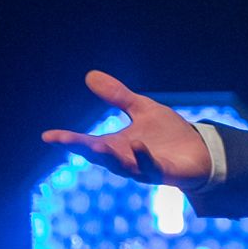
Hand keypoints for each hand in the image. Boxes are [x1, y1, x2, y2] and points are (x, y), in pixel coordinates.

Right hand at [40, 71, 211, 188]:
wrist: (200, 151)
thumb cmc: (168, 134)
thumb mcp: (141, 109)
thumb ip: (117, 96)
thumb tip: (90, 75)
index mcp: (117, 145)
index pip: (87, 143)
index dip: (69, 140)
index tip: (47, 136)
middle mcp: (126, 159)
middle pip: (100, 156)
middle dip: (83, 149)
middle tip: (64, 140)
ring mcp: (144, 168)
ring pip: (123, 165)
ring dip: (111, 156)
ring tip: (96, 145)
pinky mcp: (164, 173)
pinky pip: (151, 167)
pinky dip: (144, 157)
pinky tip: (138, 145)